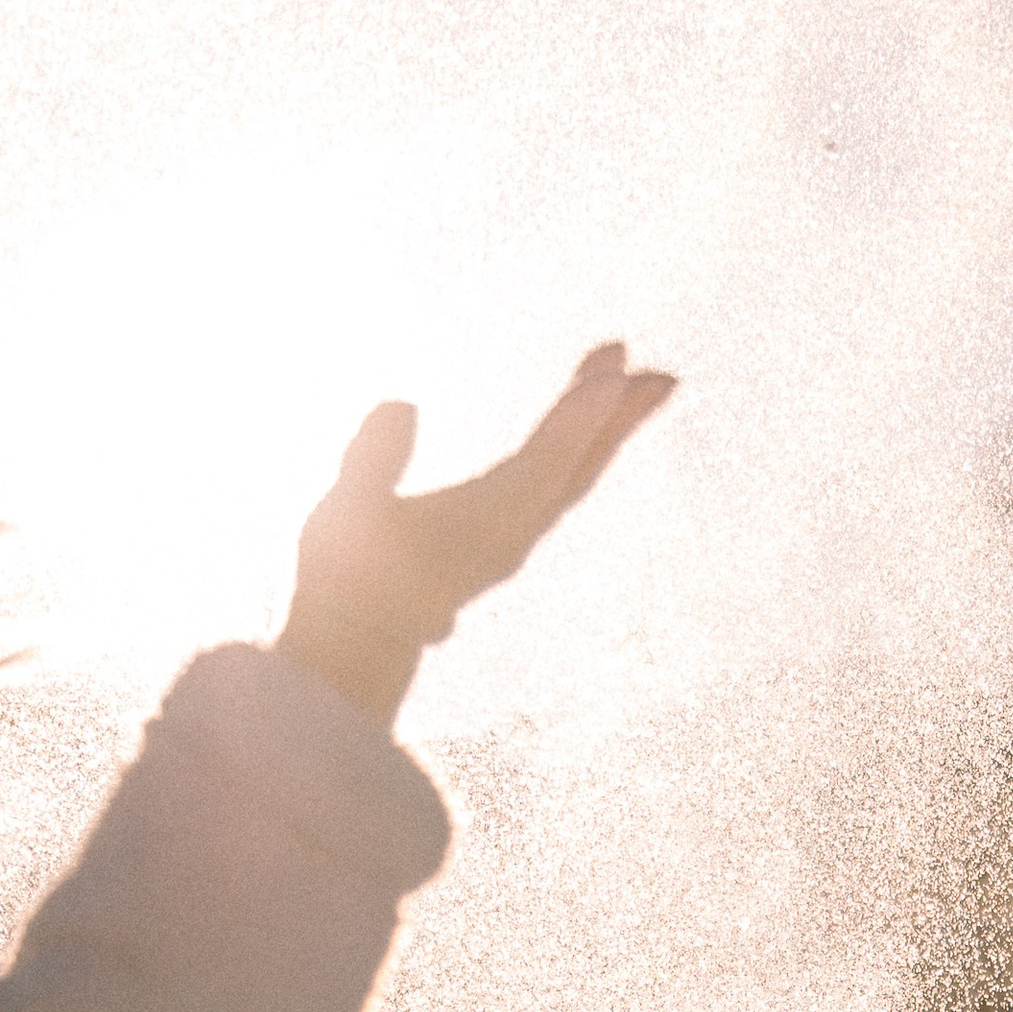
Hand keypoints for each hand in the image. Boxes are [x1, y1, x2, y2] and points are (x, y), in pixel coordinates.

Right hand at [276, 341, 677, 724]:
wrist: (356, 642)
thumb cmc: (348, 576)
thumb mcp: (349, 513)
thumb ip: (373, 459)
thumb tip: (402, 404)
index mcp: (483, 524)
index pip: (546, 462)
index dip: (580, 414)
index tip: (616, 368)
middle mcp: (512, 533)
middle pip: (580, 468)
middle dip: (618, 417)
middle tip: (664, 374)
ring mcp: (512, 537)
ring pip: (573, 476)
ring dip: (605, 429)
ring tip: (635, 382)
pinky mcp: (503, 538)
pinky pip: (554, 486)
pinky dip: (576, 451)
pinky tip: (583, 431)